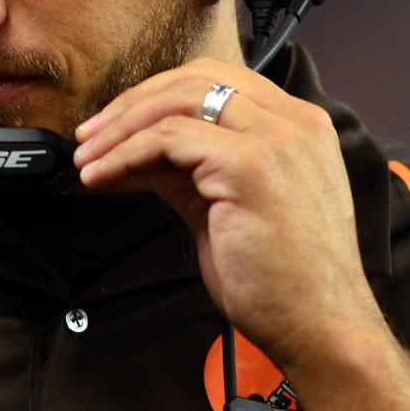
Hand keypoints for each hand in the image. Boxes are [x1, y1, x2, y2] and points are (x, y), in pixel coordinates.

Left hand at [73, 58, 385, 378]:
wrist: (322, 330)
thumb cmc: (283, 282)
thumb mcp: (226, 207)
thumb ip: (188, 170)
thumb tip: (135, 152)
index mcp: (297, 126)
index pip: (217, 81)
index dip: (157, 96)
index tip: (116, 124)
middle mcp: (293, 121)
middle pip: (194, 79)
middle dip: (132, 104)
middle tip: (90, 136)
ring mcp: (274, 139)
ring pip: (177, 102)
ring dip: (120, 128)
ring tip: (87, 157)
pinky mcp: (249, 165)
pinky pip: (167, 139)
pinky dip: (125, 154)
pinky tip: (103, 176)